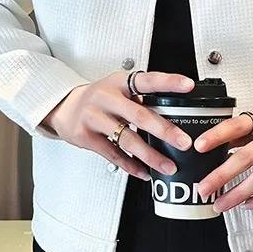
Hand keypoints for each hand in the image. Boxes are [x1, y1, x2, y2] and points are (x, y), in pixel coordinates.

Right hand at [41, 70, 194, 179]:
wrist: (64, 107)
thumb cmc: (100, 99)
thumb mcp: (119, 89)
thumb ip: (142, 98)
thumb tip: (177, 113)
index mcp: (120, 82)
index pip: (147, 80)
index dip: (168, 82)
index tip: (188, 86)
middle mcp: (106, 97)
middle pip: (139, 115)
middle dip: (164, 131)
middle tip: (184, 142)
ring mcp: (94, 117)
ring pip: (127, 139)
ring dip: (150, 155)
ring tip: (168, 166)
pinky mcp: (86, 137)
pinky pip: (113, 154)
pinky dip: (131, 165)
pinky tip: (144, 172)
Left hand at [196, 104, 252, 212]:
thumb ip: (240, 132)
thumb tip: (213, 148)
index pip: (237, 125)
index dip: (217, 135)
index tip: (199, 146)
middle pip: (247, 156)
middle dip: (222, 175)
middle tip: (204, 189)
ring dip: (238, 194)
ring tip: (221, 203)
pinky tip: (248, 204)